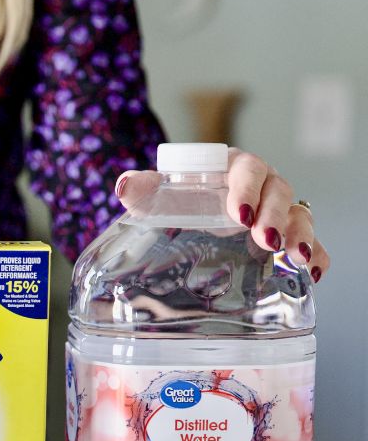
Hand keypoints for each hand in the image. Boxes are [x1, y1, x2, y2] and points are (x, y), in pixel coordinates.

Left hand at [115, 148, 328, 282]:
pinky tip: (312, 272)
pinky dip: (315, 254)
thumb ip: (143, 188)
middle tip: (266, 239)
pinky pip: (309, 242)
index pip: (247, 169)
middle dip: (274, 216)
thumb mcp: (158, 194)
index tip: (239, 213)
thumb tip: (125, 185)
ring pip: (299, 215)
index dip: (247, 188)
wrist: (189, 214)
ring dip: (301, 235)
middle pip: (279, 192)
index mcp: (234, 168)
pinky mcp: (285, 236)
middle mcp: (263, 186)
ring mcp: (277, 211)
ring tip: (295, 257)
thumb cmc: (179, 197)